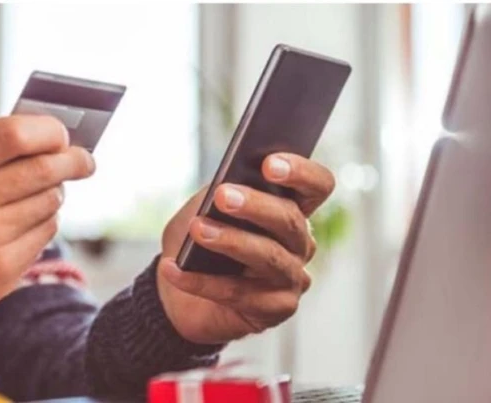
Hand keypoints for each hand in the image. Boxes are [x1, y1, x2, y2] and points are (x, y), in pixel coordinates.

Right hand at [0, 115, 94, 330]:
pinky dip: (43, 223)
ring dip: (52, 193)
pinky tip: (22, 224)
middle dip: (72, 160)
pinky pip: (45, 232)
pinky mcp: (0, 269)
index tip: (62, 134)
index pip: (11, 135)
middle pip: (42, 169)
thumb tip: (41, 131)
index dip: (47, 130)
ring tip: (37, 194)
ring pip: (49, 201)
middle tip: (84, 159)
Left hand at [157, 153, 334, 343]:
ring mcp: (292, 279)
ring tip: (198, 230)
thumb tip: (226, 188)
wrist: (177, 296)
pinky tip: (173, 269)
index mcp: (291, 210)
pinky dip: (201, 282)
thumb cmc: (197, 244)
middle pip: (290, 221)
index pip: (317, 186)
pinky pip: (240, 294)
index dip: (301, 173)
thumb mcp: (203, 209)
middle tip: (223, 195)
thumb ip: (218, 194)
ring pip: (269, 257)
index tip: (268, 164)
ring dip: (230, 241)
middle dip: (255, 206)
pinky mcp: (276, 310)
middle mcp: (300, 244)